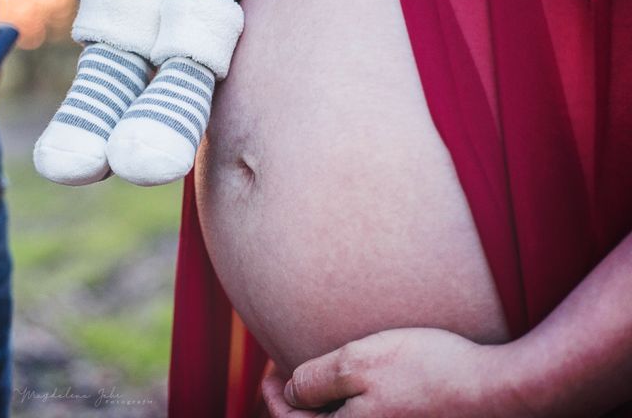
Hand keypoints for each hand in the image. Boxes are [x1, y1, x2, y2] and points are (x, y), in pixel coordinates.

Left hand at [262, 328, 528, 416]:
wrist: (502, 391)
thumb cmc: (429, 372)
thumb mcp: (359, 363)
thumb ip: (316, 379)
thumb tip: (291, 391)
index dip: (273, 397)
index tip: (270, 368)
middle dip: (297, 406)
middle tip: (287, 372)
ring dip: (327, 409)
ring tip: (322, 378)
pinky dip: (355, 411)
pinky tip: (361, 386)